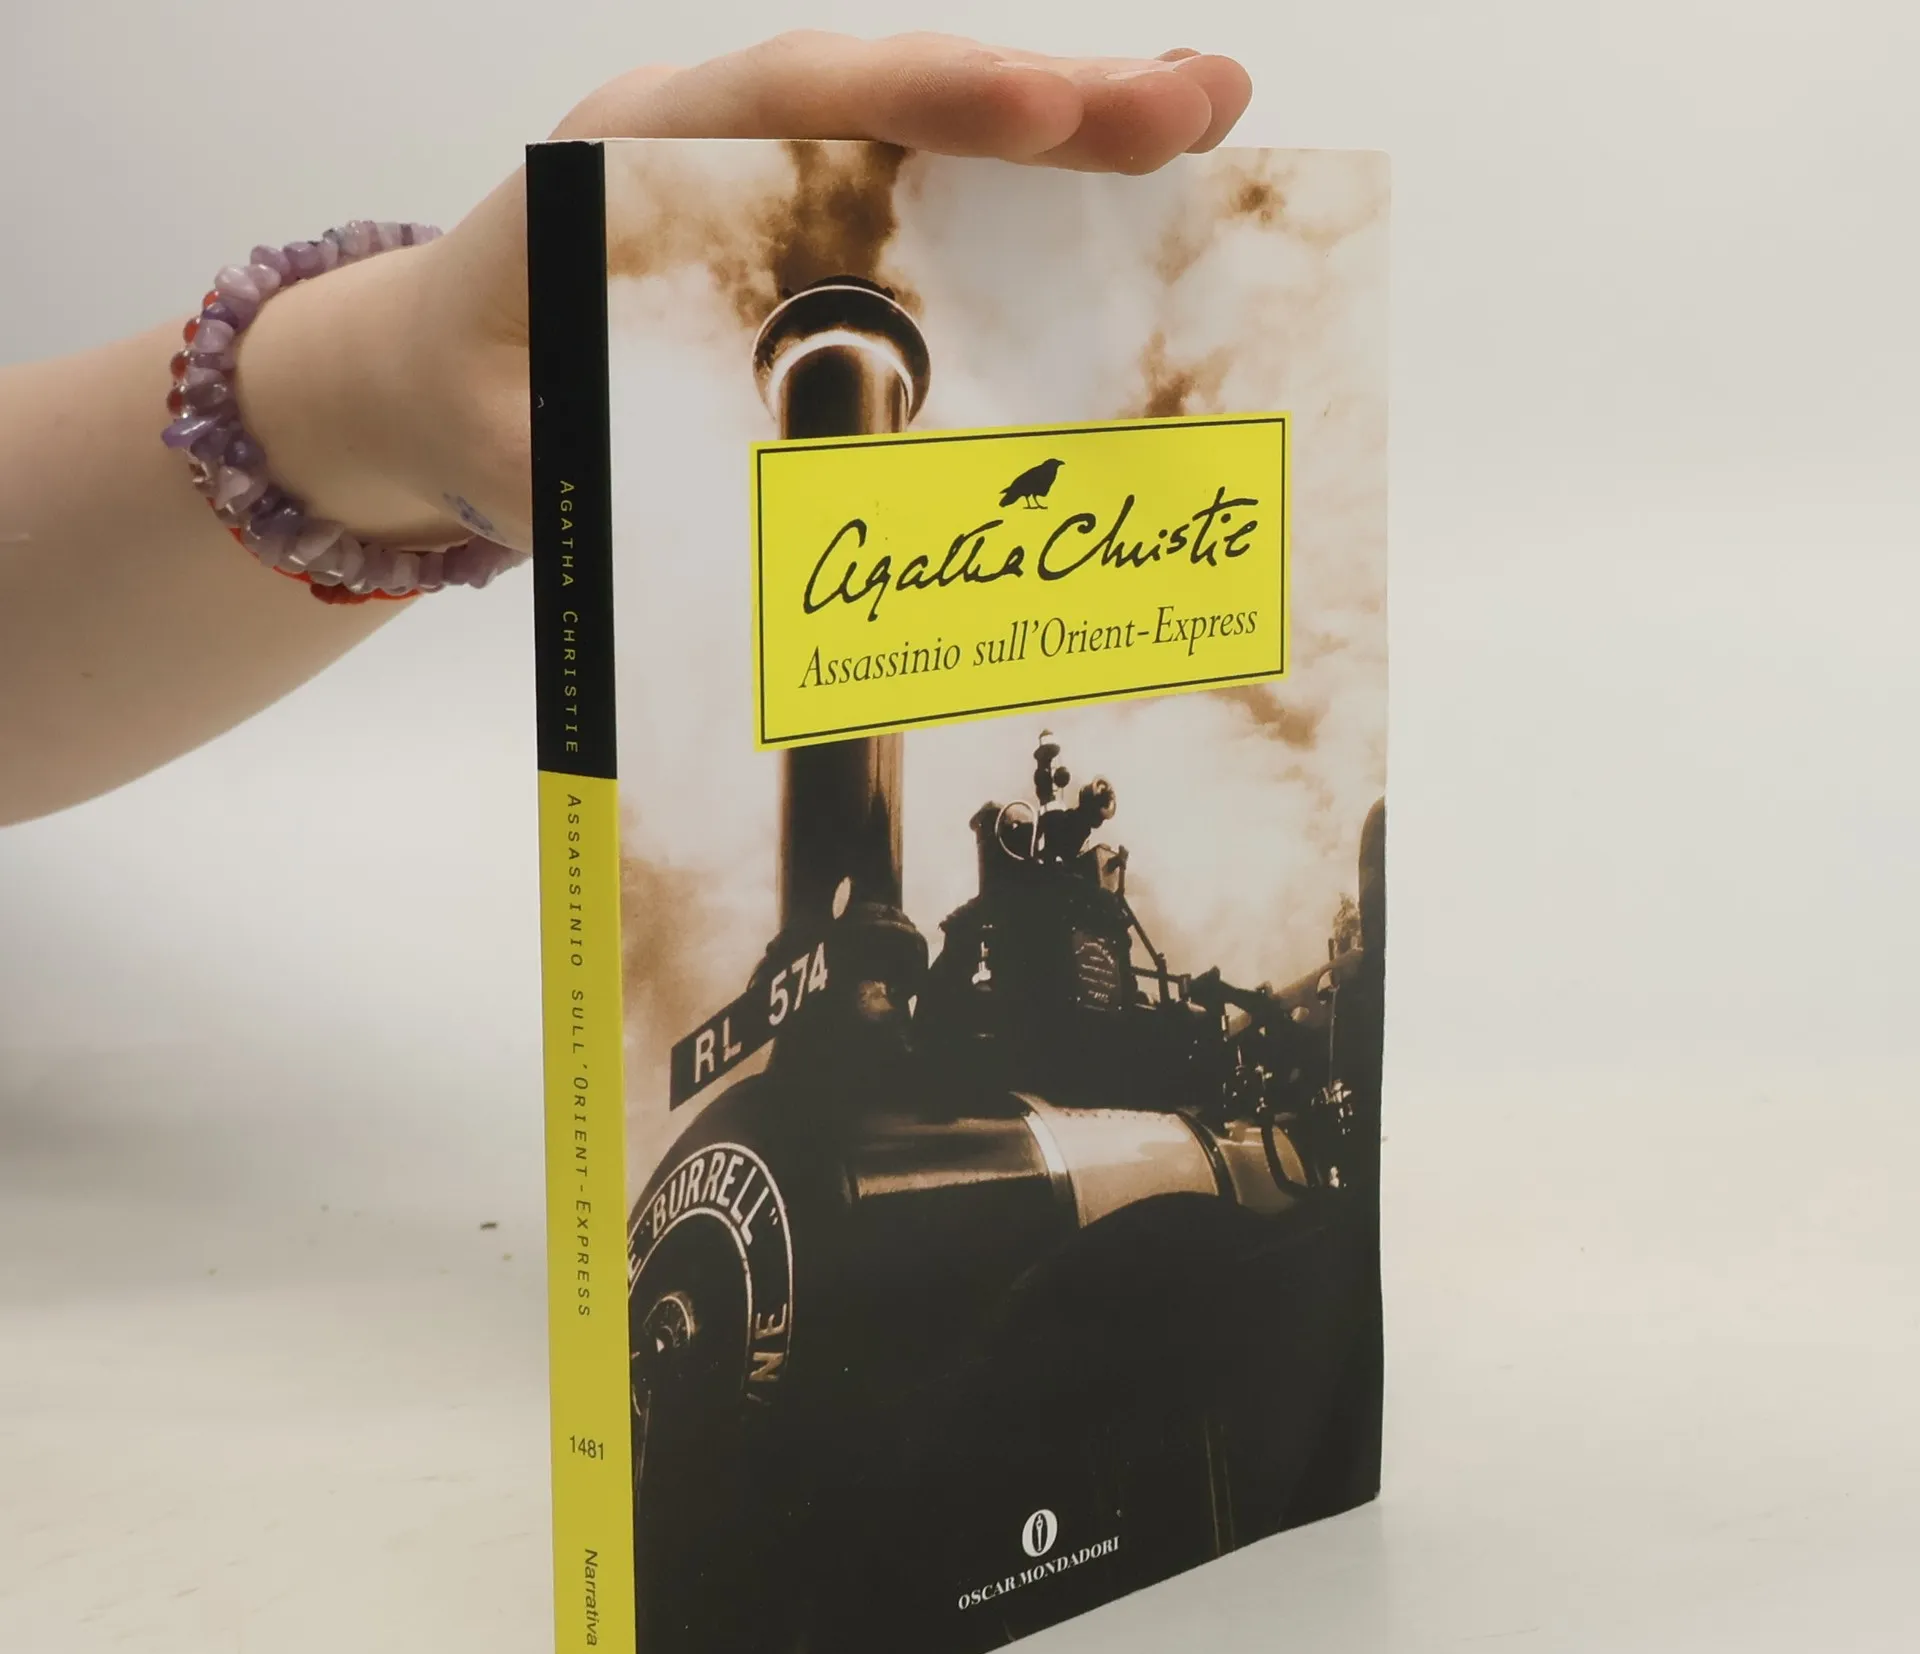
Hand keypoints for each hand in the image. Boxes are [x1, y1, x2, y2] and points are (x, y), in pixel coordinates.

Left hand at [234, 33, 1251, 555]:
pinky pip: (932, 198)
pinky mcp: (816, 229)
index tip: (1039, 112)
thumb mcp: (514, 444)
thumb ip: (590, 471)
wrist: (445, 379)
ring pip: (932, 134)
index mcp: (634, 156)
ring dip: (1070, 130)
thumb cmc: (477, 398)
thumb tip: (724, 522)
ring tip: (1202, 117)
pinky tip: (1131, 196)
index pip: (795, 103)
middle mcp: (722, 142)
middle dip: (1047, 97)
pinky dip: (1032, 197)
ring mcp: (779, 179)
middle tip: (1191, 104)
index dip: (923, 102)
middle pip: (895, 93)